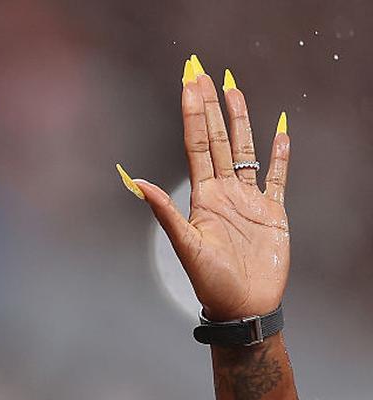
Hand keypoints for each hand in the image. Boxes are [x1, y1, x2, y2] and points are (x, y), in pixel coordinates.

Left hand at [125, 59, 289, 320]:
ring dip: (240, 121)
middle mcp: (224, 192)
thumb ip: (165, 213)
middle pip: (218, 140)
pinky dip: (280, 154)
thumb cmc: (211, 283)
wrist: (243, 307)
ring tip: (234, 90)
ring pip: (244, 150)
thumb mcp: (186, 246)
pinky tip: (280, 131)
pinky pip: (277, 176)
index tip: (189, 84)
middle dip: (211, 107)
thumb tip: (138, 183)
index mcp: (202, 197)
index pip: (197, 145)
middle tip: (203, 74)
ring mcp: (248, 200)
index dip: (193, 114)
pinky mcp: (272, 211)